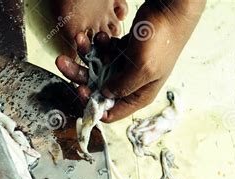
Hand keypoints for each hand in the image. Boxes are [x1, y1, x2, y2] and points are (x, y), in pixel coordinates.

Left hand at [56, 1, 205, 121]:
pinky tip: (99, 36)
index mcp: (138, 95)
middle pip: (97, 89)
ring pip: (96, 69)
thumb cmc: (162, 40)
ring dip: (85, 56)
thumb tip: (103, 95)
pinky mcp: (123, 52)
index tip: (80, 89)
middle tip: (62, 62)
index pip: (110, 113)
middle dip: (79, 76)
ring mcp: (125, 67)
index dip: (92, 105)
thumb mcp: (143, 69)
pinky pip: (103, 53)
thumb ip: (122, 86)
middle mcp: (130, 84)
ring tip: (79, 40)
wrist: (171, 9)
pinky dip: (98, 45)